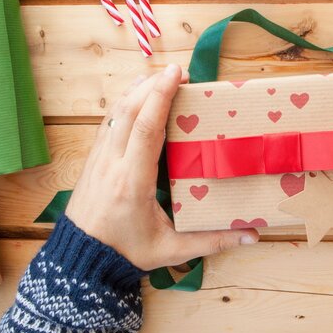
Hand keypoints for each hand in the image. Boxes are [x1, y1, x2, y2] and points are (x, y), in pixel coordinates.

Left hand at [66, 64, 257, 270]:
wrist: (80, 260)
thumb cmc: (126, 253)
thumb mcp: (171, 250)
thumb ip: (213, 241)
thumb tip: (252, 234)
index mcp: (133, 182)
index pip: (145, 130)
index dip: (160, 98)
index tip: (176, 74)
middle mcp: (112, 164)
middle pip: (129, 111)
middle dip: (153, 85)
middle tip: (179, 72)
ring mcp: (99, 159)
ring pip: (116, 112)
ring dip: (137, 90)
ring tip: (161, 77)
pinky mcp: (93, 159)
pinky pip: (109, 122)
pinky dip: (125, 103)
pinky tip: (138, 95)